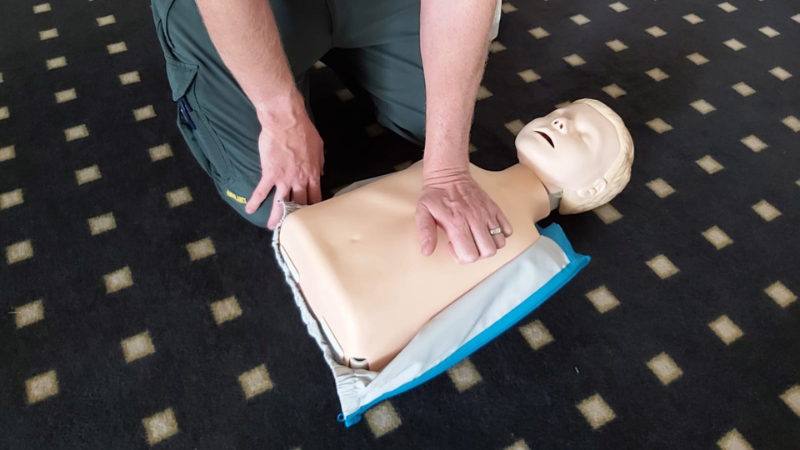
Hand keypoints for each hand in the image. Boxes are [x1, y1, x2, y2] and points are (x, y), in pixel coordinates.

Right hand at [245, 93, 323, 229]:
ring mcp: (284, 178)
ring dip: (276, 217)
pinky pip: (261, 191)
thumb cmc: (303, 130)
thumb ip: (320, 162)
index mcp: (312, 174)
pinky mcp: (269, 173)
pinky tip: (249, 209)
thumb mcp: (319, 147)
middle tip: (292, 226)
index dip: (313, 208)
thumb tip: (321, 172)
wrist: (286, 121)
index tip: (310, 216)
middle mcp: (300, 180)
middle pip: (299, 204)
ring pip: (281, 203)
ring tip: (273, 227)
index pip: (315, 197)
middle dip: (296, 218)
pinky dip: (255, 201)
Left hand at [415, 170, 512, 262]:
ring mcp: (487, 214)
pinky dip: (501, 234)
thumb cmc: (435, 195)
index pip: (470, 255)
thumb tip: (426, 251)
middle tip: (466, 243)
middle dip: (477, 254)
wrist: (448, 175)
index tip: (453, 245)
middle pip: (488, 251)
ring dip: (489, 245)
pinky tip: (487, 231)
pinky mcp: (494, 209)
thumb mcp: (422, 213)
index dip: (461, 256)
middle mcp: (475, 220)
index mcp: (457, 223)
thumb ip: (425, 233)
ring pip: (500, 243)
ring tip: (476, 237)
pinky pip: (508, 229)